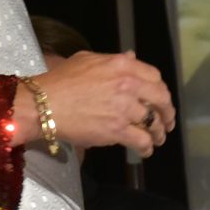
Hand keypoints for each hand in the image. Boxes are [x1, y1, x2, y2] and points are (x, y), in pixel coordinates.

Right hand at [13, 51, 174, 156]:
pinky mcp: (117, 130)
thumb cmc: (58, 81)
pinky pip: (141, 140)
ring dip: (158, 132)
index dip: (159, 90)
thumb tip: (131, 57)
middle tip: (166, 121)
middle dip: (166, 112)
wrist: (42, 105)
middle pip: (160, 99)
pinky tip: (145, 151)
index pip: (154, 76)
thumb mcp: (86, 60)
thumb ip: (112, 59)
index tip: (157, 99)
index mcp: (123, 66)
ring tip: (157, 139)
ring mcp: (124, 109)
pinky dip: (147, 147)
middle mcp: (129, 85)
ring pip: (153, 122)